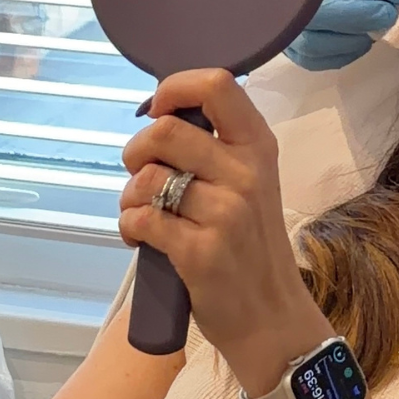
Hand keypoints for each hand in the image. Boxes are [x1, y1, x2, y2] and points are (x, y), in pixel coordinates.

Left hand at [119, 68, 326, 371]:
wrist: (270, 314)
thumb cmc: (251, 243)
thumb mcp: (252, 180)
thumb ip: (217, 146)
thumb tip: (161, 113)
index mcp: (259, 145)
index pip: (217, 84)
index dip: (174, 87)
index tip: (158, 109)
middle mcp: (246, 172)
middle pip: (167, 130)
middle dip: (137, 149)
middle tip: (142, 172)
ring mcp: (225, 212)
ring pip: (147, 178)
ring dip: (129, 194)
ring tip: (141, 211)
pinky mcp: (199, 251)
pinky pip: (140, 219)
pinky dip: (128, 225)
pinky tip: (141, 236)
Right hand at [285, 0, 398, 70]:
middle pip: (327, 15)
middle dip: (367, 16)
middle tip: (390, 13)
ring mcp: (285, 25)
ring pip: (318, 44)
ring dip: (355, 38)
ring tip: (376, 27)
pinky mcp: (290, 47)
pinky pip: (316, 59)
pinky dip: (343, 53)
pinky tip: (359, 39)